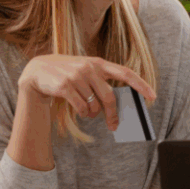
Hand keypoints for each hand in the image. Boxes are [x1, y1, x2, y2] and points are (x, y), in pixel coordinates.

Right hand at [18, 55, 155, 130]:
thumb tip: (115, 107)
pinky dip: (83, 114)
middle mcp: (90, 68)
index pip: (125, 73)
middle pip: (110, 97)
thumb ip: (100, 84)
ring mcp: (77, 76)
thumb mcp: (85, 72)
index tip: (152, 96)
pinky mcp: (65, 86)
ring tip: (87, 112)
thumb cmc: (66, 74)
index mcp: (98, 63)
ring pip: (95, 105)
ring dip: (93, 114)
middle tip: (114, 125)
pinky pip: (81, 108)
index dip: (141, 85)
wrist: (37, 71)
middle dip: (113, 114)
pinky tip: (79, 110)